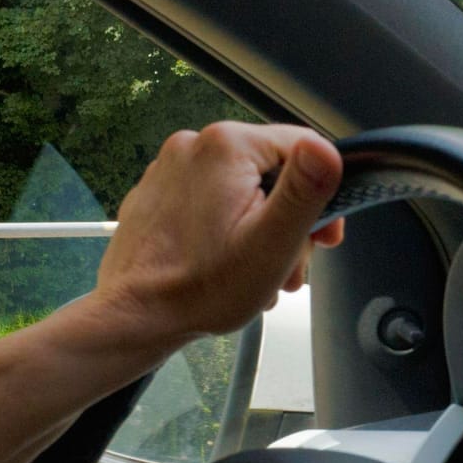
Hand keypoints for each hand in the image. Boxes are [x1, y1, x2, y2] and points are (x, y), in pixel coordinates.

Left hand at [92, 122, 345, 347]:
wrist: (135, 316)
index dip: (323, 194)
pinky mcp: (161, 191)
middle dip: (288, 219)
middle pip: (273, 171)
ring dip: (260, 227)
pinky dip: (228, 226)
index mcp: (227, 147)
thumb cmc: (200, 288)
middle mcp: (194, 146)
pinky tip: (226, 260)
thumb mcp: (272, 243)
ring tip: (255, 271)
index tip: (323, 235)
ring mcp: (172, 168)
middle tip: (287, 264)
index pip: (302, 148)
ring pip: (244, 187)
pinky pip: (212, 198)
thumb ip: (304, 191)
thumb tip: (327, 150)